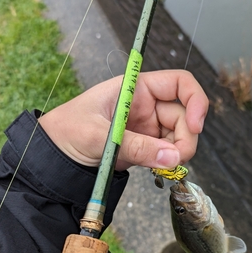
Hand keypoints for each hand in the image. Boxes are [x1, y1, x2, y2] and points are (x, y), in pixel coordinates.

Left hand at [39, 70, 208, 170]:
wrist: (55, 155)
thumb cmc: (68, 130)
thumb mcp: (100, 136)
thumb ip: (136, 146)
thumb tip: (173, 157)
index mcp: (137, 88)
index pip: (179, 83)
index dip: (195, 100)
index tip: (196, 125)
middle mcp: (147, 104)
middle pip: (184, 114)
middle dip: (186, 137)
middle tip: (177, 159)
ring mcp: (147, 126)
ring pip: (179, 135)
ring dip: (178, 152)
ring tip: (163, 167)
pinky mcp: (145, 145)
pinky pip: (167, 151)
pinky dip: (168, 161)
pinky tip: (158, 169)